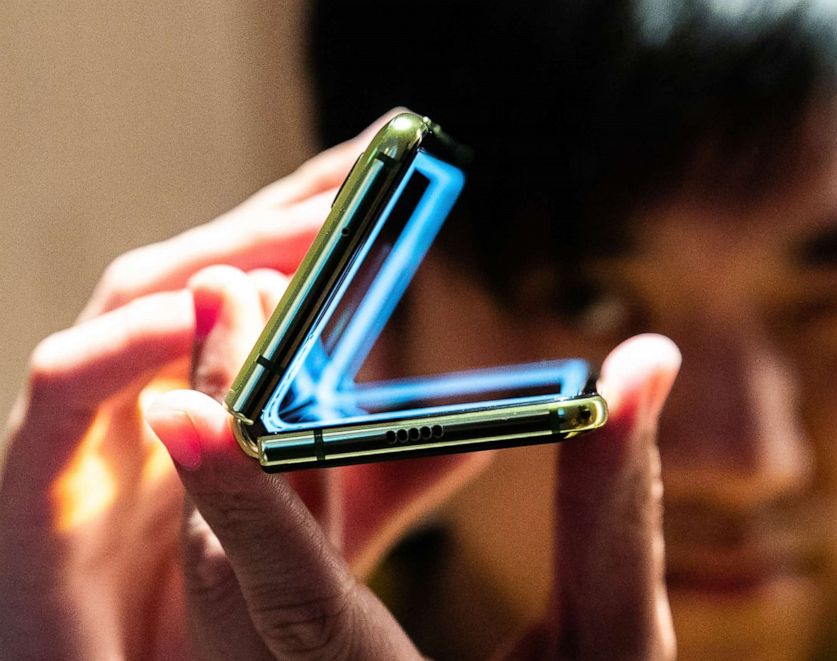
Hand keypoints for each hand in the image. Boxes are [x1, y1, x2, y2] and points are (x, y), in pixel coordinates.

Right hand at [0, 112, 465, 658]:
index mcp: (204, 389)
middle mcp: (146, 386)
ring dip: (218, 256)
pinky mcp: (36, 483)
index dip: (325, 216)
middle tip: (371, 164)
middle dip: (285, 212)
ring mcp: (89, 427)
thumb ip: (384, 474)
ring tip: (310, 223)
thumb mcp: (319, 528)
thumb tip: (476, 428)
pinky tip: (192, 313)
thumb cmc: (204, 612)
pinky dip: (124, 343)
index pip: (266, 278)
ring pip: (136, 305)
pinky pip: (66, 391)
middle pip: (208, 268)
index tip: (399, 163)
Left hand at [147, 283, 680, 660]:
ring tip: (248, 317)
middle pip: (233, 564)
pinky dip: (261, 481)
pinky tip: (284, 405)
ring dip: (234, 438)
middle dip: (227, 417)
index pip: (294, 598)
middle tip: (228, 289)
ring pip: (228, 563)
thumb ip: (616, 509)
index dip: (243, 498)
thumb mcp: (613, 646)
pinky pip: (255, 570)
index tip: (183, 399)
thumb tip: (647, 361)